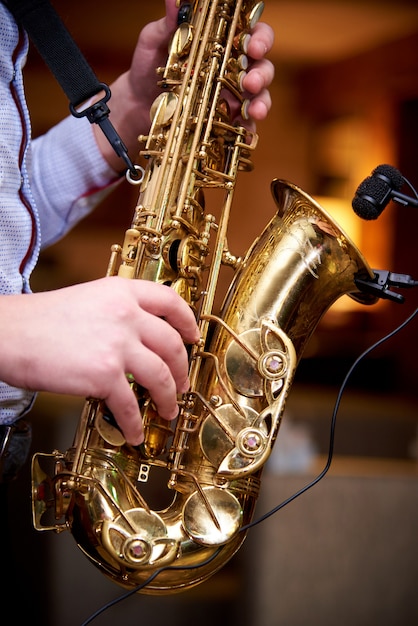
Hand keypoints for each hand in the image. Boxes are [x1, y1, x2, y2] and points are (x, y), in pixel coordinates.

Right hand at [0, 278, 199, 444]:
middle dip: (182, 369)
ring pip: (161, 376)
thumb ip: (117, 312)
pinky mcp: (104, 375)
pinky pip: (131, 405)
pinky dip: (135, 423)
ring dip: (168, 398)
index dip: (188, 321)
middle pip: (172, 344)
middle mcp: (126, 314)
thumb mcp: (87, 299)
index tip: (193, 336)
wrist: (8, 334)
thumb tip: (138, 338)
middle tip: (181, 383)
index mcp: (121, 292)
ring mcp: (118, 344)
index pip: (170, 301)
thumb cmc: (38, 321)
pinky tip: (133, 431)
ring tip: (167, 410)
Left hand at [96, 0, 274, 168]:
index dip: (260, 37)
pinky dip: (250, 127)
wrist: (136, 104)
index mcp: (222, 42)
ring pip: (259, 94)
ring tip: (254, 109)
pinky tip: (246, 128)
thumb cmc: (147, 67)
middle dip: (263, 72)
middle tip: (251, 81)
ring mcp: (231, 95)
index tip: (252, 45)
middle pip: (262, 64)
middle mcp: (232, 67)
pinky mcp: (226, 121)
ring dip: (262, 100)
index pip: (251, 33)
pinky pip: (245, 124)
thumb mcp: (153, 42)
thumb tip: (173, 0)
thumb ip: (168, 24)